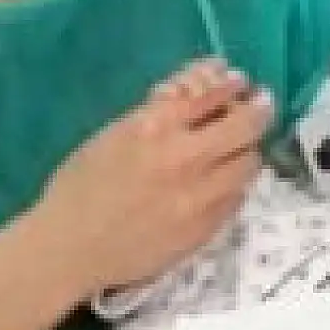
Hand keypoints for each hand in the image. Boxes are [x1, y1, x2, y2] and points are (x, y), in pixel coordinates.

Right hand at [33, 59, 271, 294]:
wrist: (70, 249)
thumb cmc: (80, 186)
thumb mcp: (114, 133)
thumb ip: (158, 113)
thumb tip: (199, 91)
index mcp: (154, 127)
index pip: (211, 93)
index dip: (230, 83)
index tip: (237, 80)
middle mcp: (184, 159)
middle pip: (246, 125)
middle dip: (258, 109)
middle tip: (259, 104)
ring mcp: (200, 197)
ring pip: (250, 163)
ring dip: (247, 148)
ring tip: (240, 144)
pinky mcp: (205, 229)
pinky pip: (237, 197)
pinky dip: (234, 182)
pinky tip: (223, 179)